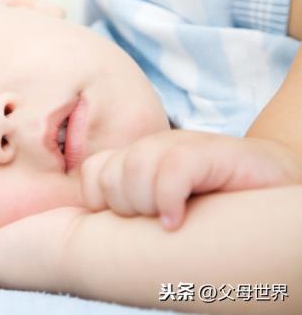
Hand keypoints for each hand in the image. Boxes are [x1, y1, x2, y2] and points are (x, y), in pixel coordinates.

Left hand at [79, 129, 301, 230]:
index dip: (100, 200)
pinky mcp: (212, 150)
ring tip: (168, 221)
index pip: (93, 171)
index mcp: (140, 159)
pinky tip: (178, 220)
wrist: (275, 182)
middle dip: (125, 206)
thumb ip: (131, 206)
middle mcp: (156, 147)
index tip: (128, 220)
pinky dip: (170, 198)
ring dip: (147, 203)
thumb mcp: (163, 209)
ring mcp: (184, 144)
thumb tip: (91, 223)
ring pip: (136, 166)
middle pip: (110, 173)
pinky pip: (174, 167)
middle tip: (153, 220)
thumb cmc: (217, 205)